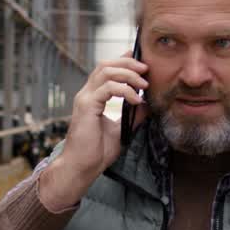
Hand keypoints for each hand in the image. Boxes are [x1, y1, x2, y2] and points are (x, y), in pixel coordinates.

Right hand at [39, 55, 147, 210]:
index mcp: (93, 97)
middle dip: (127, 63)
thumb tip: (147, 103)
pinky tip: (136, 99)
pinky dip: (125, 90)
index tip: (141, 63)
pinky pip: (108, 88)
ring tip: (144, 84)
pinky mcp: (86, 106)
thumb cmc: (96, 152)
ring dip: (128, 74)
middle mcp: (87, 94)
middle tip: (146, 69)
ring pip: (106, 71)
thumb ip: (133, 115)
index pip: (106, 70)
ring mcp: (85, 98)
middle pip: (105, 65)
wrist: (82, 167)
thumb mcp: (121, 129)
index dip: (123, 61)